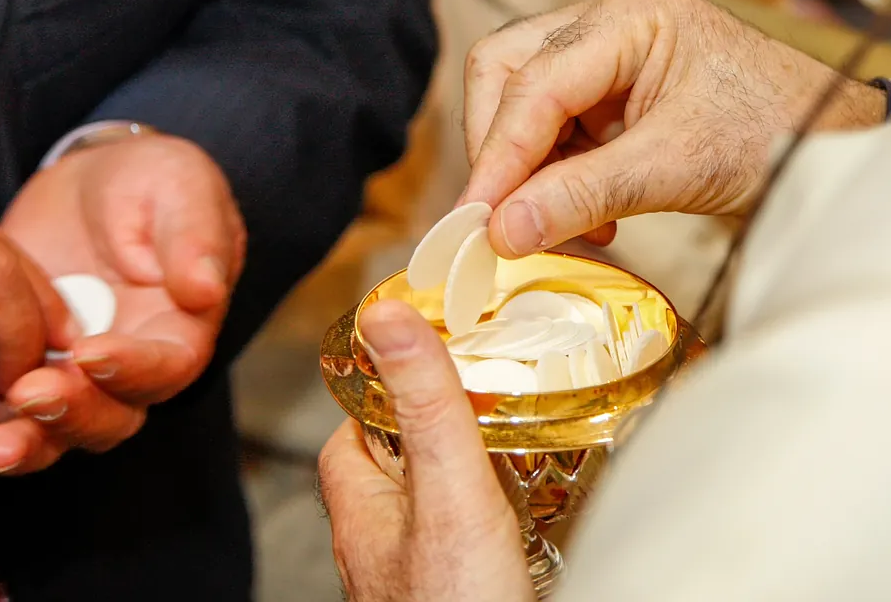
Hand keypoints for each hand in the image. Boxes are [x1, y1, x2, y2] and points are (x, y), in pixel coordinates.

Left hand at [0, 134, 245, 473]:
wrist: (91, 183)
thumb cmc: (150, 181)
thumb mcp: (183, 186)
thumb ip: (197, 237)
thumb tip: (207, 291)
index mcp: (182, 325)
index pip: (170, 365)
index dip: (134, 368)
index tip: (91, 350)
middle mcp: (135, 362)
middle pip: (116, 415)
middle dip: (74, 414)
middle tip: (31, 394)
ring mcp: (79, 372)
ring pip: (62, 430)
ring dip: (27, 442)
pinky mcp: (28, 366)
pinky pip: (11, 416)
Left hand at [318, 301, 533, 601]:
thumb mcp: (446, 490)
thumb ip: (425, 405)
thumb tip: (387, 315)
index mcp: (358, 494)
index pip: (360, 407)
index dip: (397, 367)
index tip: (439, 330)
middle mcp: (380, 527)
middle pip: (406, 440)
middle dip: (449, 405)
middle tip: (498, 370)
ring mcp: (416, 557)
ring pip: (441, 478)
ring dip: (479, 448)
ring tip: (527, 418)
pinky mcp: (456, 579)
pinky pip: (470, 517)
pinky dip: (498, 493)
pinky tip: (532, 493)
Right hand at [462, 0, 885, 257]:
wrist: (834, 145)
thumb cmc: (776, 136)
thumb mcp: (675, 169)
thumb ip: (582, 195)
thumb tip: (502, 232)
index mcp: (633, 14)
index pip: (534, 83)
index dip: (498, 156)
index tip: (475, 221)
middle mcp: (612, 18)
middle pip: (508, 73)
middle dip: (501, 152)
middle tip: (504, 221)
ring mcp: (612, 49)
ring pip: (523, 100)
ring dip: (531, 170)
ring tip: (568, 223)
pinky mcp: (615, 85)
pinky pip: (555, 125)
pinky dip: (557, 174)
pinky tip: (592, 215)